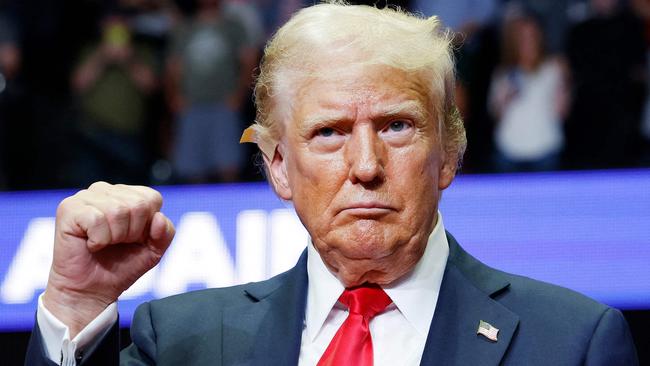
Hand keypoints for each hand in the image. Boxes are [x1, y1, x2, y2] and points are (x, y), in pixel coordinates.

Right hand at [43, 182, 174, 336]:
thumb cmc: (120, 267)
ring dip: (114, 237)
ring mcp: (85, 197)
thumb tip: (158, 217)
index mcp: (126, 194)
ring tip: (103, 244)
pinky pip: (97, 219)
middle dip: (132, 233)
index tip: (134, 239)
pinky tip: (90, 244)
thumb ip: (165, 233)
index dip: (147, 225)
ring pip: (118, 211)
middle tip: (116, 243)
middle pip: (138, 204)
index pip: (152, 198)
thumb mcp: (154, 250)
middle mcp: (105, 190)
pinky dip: (98, 240)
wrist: (91, 291)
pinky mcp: (68, 208)